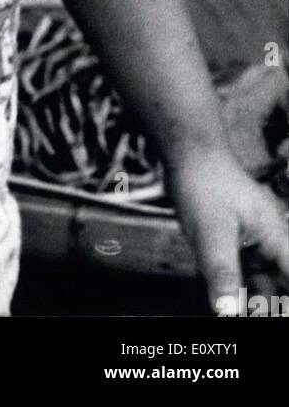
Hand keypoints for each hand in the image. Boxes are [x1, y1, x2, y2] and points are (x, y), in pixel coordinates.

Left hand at [166, 147, 288, 314]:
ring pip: (257, 282)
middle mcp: (267, 241)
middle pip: (279, 283)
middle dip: (270, 303)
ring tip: (234, 313)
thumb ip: (222, 272)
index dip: (287, 298)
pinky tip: (219, 303)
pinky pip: (235, 272)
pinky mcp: (228, 240)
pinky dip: (229, 288)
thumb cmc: (205, 183)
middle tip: (258, 313)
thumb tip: (228, 311)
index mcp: (275, 237)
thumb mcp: (212, 231)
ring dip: (250, 301)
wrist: (185, 151)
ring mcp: (247, 241)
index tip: (280, 308)